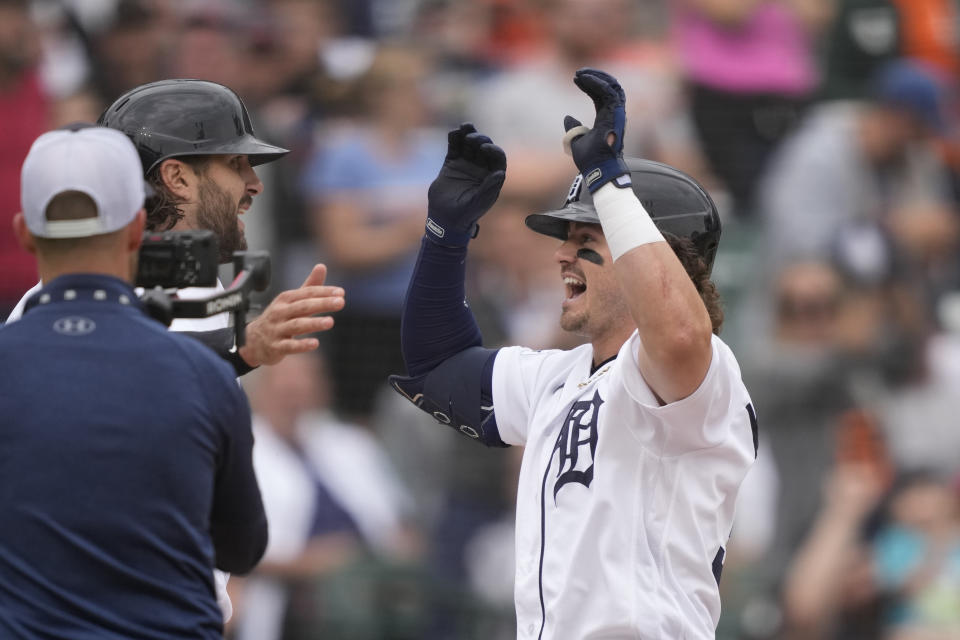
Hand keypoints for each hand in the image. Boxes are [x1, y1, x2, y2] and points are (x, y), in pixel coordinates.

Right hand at [238, 264, 344, 366]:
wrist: (254, 340)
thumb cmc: (279, 317)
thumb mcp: (292, 301)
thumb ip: (309, 286)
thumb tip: (322, 266)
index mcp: (286, 299)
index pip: (307, 293)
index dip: (324, 292)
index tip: (341, 293)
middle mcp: (280, 312)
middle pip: (303, 306)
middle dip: (322, 303)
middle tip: (341, 302)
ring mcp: (277, 329)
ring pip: (297, 325)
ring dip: (314, 323)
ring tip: (330, 322)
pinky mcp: (276, 347)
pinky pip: (289, 346)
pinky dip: (302, 345)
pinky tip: (315, 343)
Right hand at [426, 123, 506, 245]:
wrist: (445, 218)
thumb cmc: (465, 214)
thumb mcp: (478, 202)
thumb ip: (489, 188)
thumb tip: (500, 173)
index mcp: (492, 177)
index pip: (498, 158)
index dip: (494, 150)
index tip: (485, 148)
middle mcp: (481, 168)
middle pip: (484, 147)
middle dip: (480, 139)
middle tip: (472, 139)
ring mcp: (466, 164)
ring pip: (469, 145)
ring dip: (468, 134)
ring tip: (465, 126)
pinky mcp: (452, 163)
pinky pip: (455, 148)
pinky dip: (454, 139)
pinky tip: (454, 132)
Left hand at [564, 68, 629, 192]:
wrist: (596, 169)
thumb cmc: (590, 159)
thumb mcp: (577, 139)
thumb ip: (573, 127)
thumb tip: (567, 117)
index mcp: (605, 118)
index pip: (600, 95)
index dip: (589, 85)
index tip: (575, 79)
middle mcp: (613, 114)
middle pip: (607, 87)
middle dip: (594, 76)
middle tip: (578, 73)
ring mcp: (616, 114)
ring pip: (611, 86)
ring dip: (596, 76)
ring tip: (580, 73)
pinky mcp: (616, 114)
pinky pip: (609, 93)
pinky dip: (598, 83)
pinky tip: (585, 79)